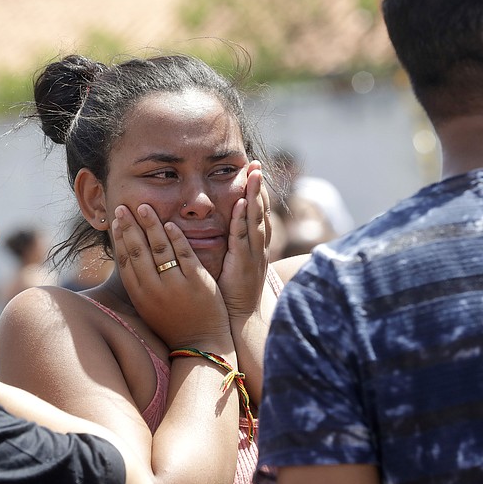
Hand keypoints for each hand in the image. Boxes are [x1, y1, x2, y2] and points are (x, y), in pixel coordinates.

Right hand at [111, 203, 230, 348]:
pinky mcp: (197, 282)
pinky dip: (176, 237)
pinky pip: (184, 254)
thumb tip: (128, 260)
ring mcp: (175, 285)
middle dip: (129, 226)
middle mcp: (153, 289)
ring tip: (144, 207)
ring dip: (150, 225)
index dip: (119, 238)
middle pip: (138, 250)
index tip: (115, 220)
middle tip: (123, 206)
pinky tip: (170, 223)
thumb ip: (140, 284)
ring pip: (159, 248)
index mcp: (139, 295)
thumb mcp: (148, 307)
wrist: (199, 344)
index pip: (125, 261)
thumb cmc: (173, 324)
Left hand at [218, 161, 270, 317]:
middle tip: (256, 163)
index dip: (256, 191)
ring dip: (255, 196)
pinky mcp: (244, 263)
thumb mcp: (233, 264)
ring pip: (255, 219)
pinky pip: (243, 237)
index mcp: (254, 246)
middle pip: (260, 211)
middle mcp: (257, 247)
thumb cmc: (231, 293)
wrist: (240, 320)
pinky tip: (241, 203)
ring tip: (254, 174)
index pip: (256, 213)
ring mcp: (253, 254)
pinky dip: (243, 219)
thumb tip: (222, 229)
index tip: (253, 171)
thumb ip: (230, 246)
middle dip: (259, 186)